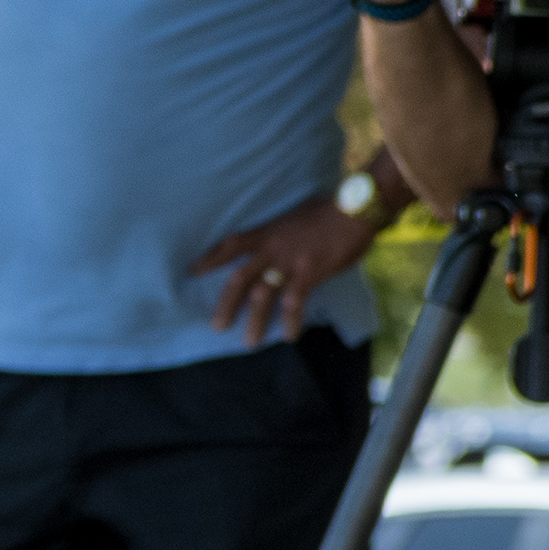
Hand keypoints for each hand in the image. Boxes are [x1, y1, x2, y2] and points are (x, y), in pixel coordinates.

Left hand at [192, 185, 372, 346]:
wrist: (356, 207)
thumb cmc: (328, 210)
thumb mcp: (294, 217)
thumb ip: (281, 233)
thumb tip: (277, 243)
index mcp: (266, 233)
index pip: (230, 246)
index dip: (210, 259)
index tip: (192, 272)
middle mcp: (271, 249)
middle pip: (239, 279)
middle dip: (226, 304)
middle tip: (217, 326)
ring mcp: (289, 262)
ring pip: (262, 296)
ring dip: (254, 321)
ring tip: (248, 342)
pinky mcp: (309, 273)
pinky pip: (294, 302)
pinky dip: (291, 321)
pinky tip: (290, 336)